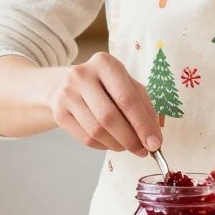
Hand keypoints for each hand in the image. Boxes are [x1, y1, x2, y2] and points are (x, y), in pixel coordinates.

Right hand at [46, 52, 163, 155]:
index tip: (155, 144)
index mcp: (105, 63)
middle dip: (130, 139)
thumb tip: (155, 137)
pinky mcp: (59, 112)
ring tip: (127, 146)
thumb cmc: (106, 85)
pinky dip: (103, 146)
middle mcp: (82, 75)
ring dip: (117, 145)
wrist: (66, 84)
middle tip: (143, 151)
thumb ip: (144, 107)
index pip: (127, 98)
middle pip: (109, 117)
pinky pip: (85, 138)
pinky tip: (111, 142)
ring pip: (96, 131)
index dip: (142, 124)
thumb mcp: (127, 85)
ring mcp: (67, 93)